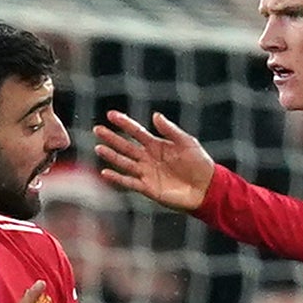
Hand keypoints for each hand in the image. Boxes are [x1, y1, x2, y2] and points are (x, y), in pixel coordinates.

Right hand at [93, 110, 216, 212]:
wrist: (205, 188)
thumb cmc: (199, 163)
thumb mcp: (186, 142)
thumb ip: (170, 130)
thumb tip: (155, 116)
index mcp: (157, 144)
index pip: (136, 131)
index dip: (124, 123)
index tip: (110, 114)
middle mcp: (148, 158)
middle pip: (125, 146)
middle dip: (111, 138)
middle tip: (97, 129)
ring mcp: (146, 173)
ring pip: (124, 162)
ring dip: (111, 156)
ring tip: (98, 148)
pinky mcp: (147, 188)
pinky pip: (129, 182)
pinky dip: (117, 178)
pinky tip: (105, 172)